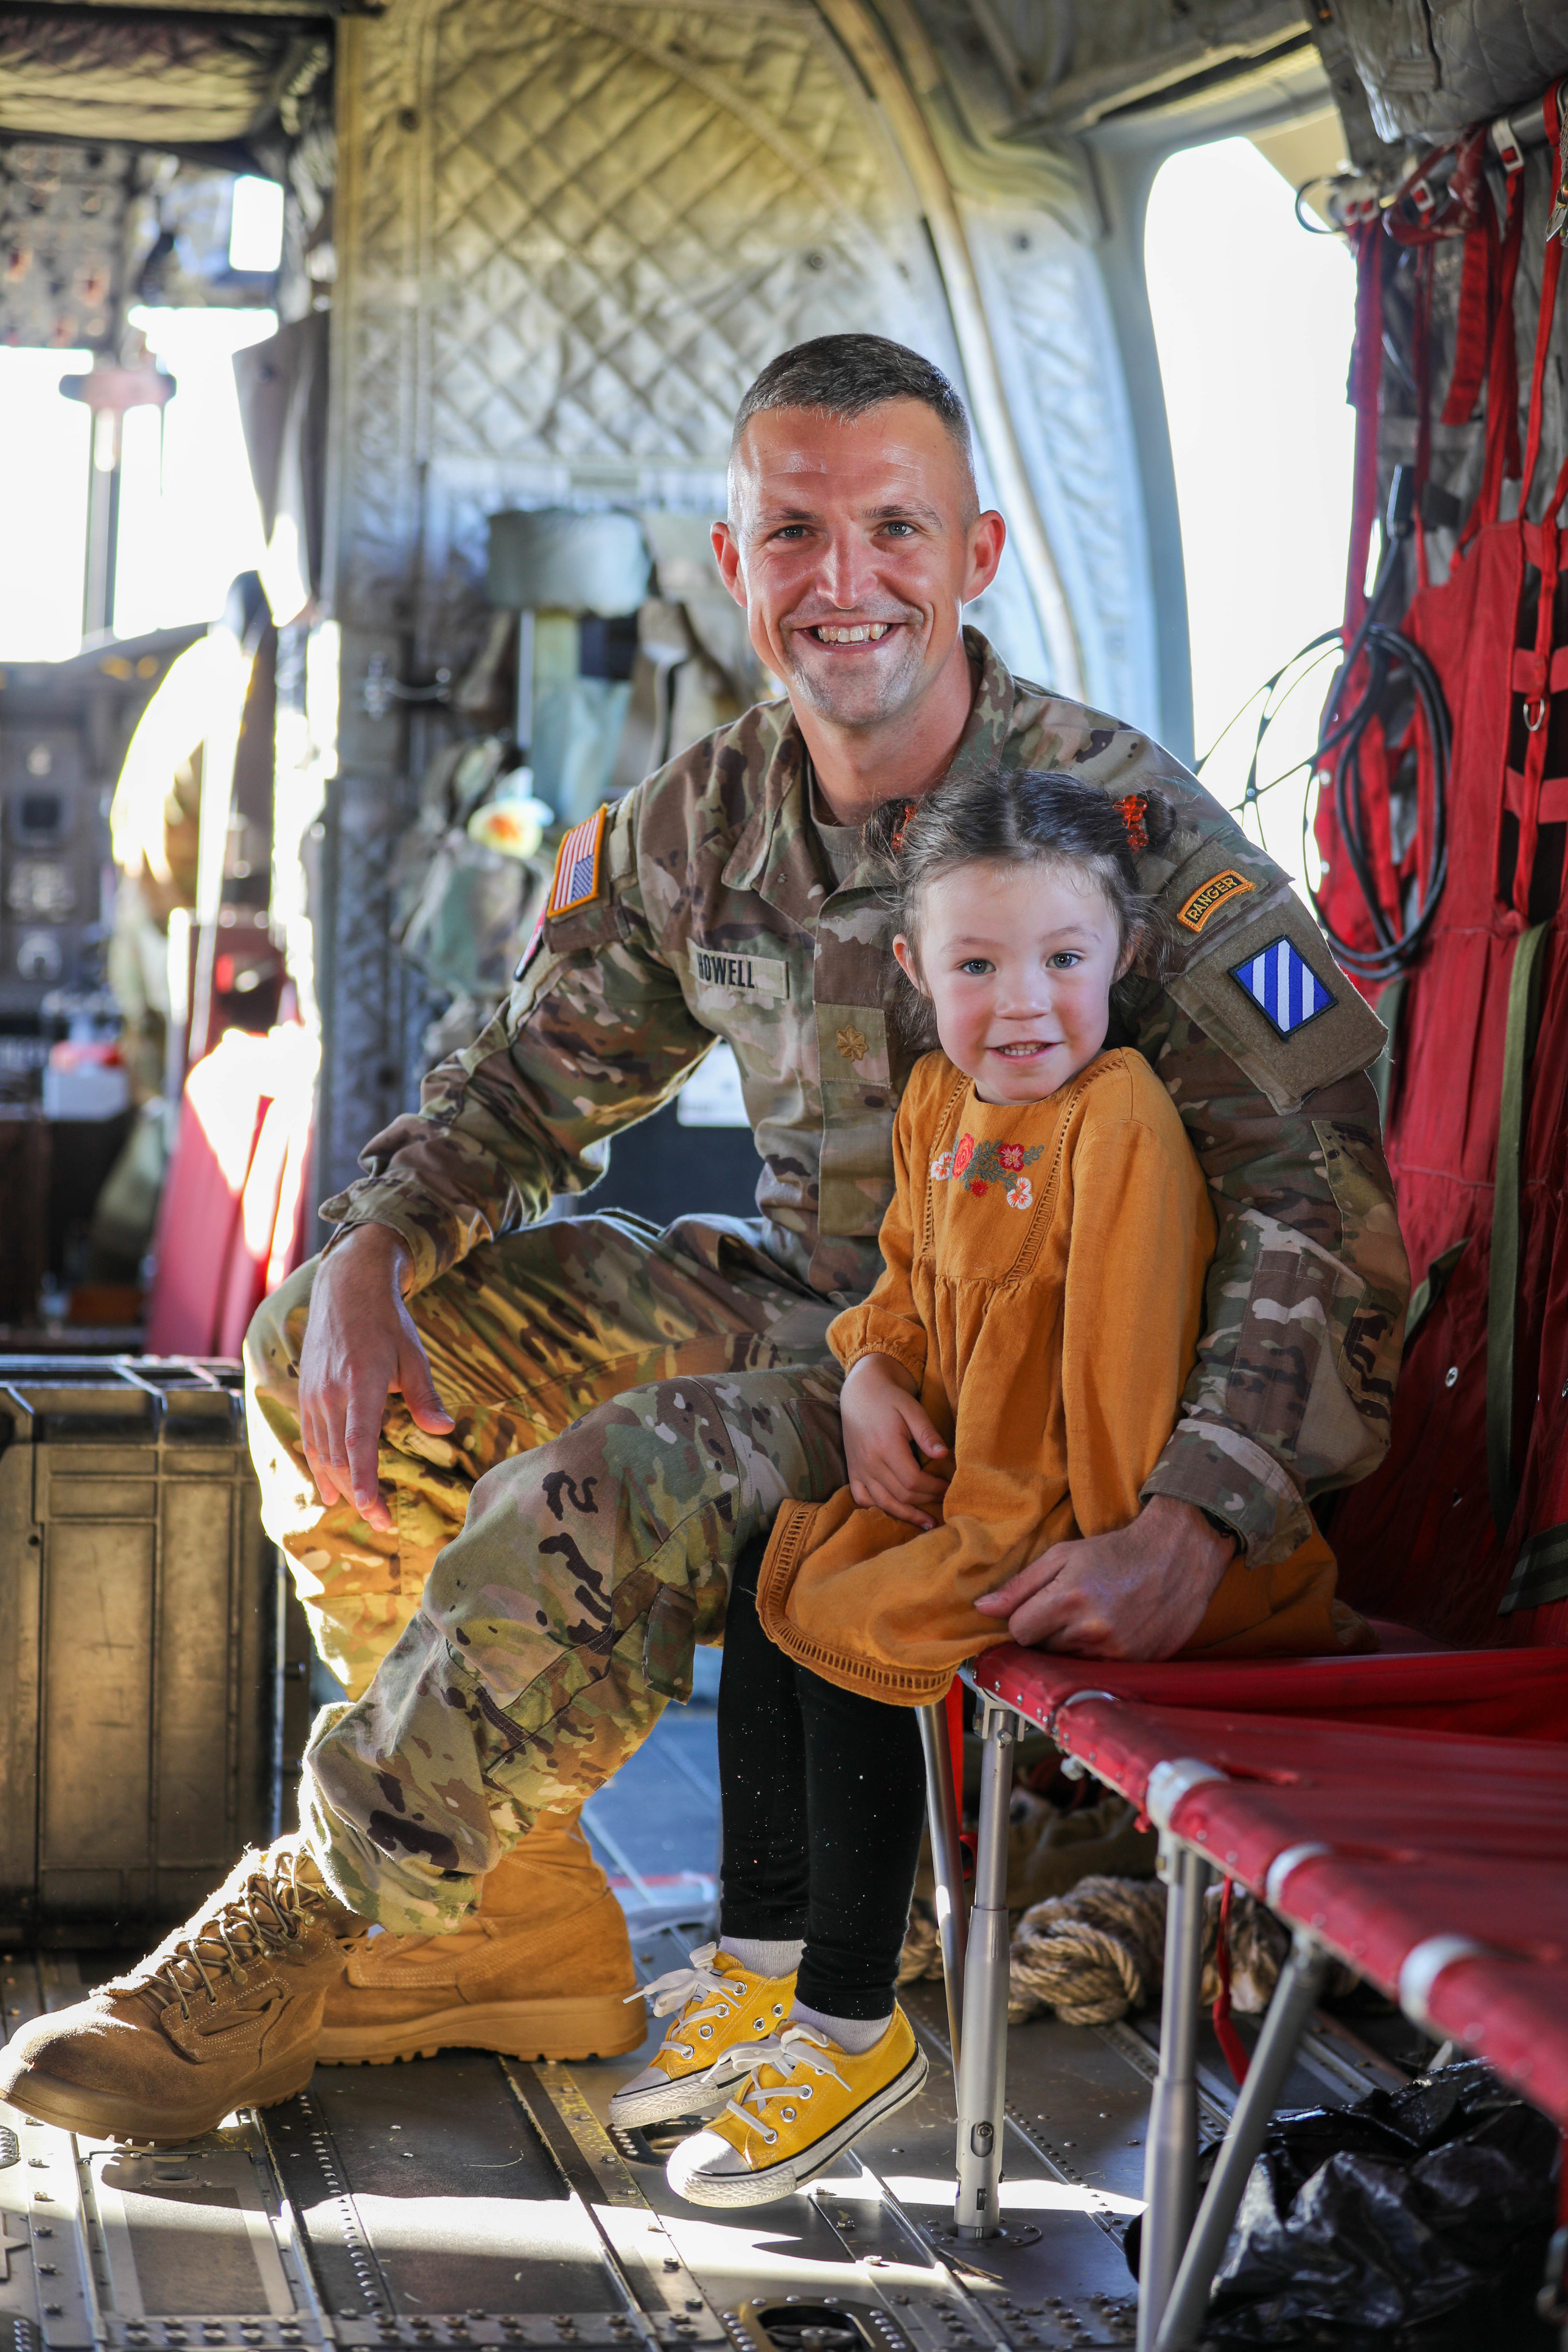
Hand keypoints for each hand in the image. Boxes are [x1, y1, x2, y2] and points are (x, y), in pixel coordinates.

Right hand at [298, 1225, 454, 1530]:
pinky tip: (331, 1490)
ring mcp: (313, 1394)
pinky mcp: (306, 1394)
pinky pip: (311, 1440)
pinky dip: (321, 1468)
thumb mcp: (412, 1354)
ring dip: (341, 1486)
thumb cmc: (386, 1321)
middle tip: (383, 1523)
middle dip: (360, 1494)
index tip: (371, 1509)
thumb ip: (424, 1396)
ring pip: (323, 1453)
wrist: (345, 1287)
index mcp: (360, 1381)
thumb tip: (445, 1429)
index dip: (363, 1478)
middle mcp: (330, 1392)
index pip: (358, 1440)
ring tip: (363, 1512)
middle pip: (339, 1456)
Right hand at [840, 1353, 950, 1529]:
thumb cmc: (890, 1399)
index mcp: (886, 1446)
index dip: (933, 1488)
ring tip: (926, 1523)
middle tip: (944, 1501)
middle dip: (926, 1501)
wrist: (860, 1392)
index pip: (913, 1480)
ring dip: (906, 1515)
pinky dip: (878, 1508)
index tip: (949, 1488)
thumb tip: (944, 1455)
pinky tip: (895, 1512)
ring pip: (883, 1502)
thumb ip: (927, 1433)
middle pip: (901, 1494)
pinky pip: (862, 1499)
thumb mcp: (912, 1408)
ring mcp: (859, 1469)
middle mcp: (870, 1462)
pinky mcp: (853, 1471)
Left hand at [972, 1495, 1234, 1659]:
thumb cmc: (1118, 1551)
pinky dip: (1097, 1654)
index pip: (1019, 1631)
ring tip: (1093, 1616)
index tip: (1037, 1608)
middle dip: (1048, 1631)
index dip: (1023, 1619)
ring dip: (1072, 1644)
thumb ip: (1020, 1584)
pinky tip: (1111, 1629)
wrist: (1177, 1556)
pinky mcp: (1135, 1663)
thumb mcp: (1063, 1555)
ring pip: (1068, 1661)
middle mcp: (1091, 1630)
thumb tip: (983, 1608)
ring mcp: (1115, 1651)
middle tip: (1070, 1607)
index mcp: (1068, 1599)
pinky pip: (1097, 1668)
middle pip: (1042, 1649)